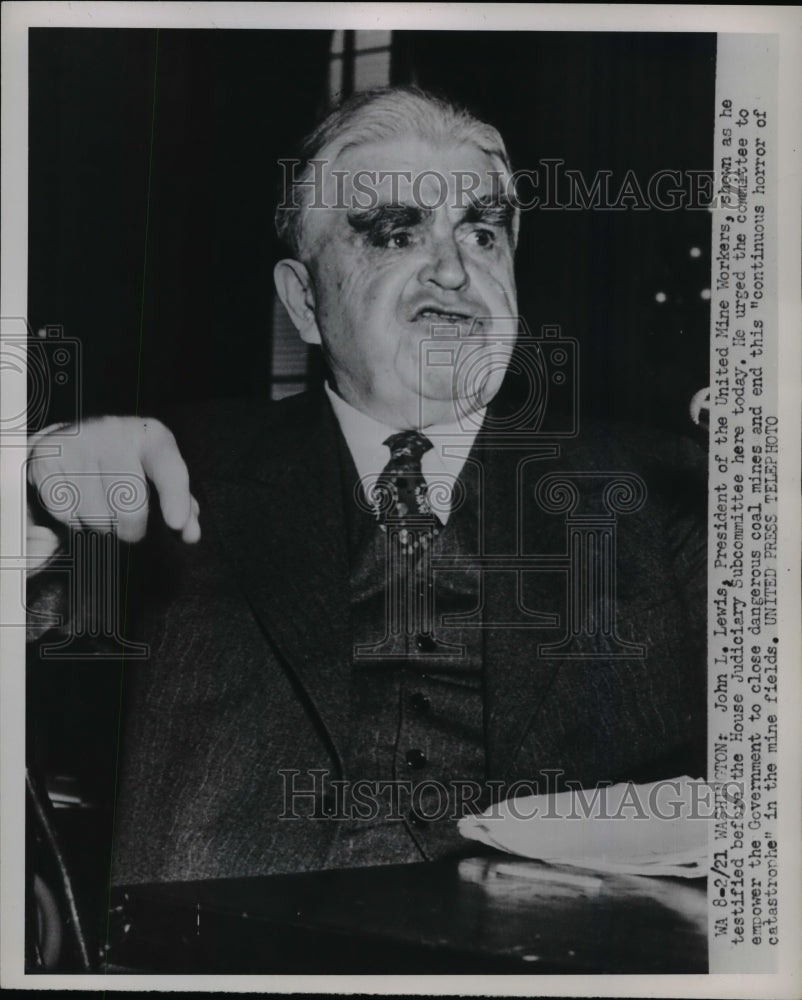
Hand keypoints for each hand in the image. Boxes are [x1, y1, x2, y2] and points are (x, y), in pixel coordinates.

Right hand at [28, 416, 200, 544]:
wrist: (71, 438)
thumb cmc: (126, 463)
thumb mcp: (157, 472)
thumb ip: (180, 504)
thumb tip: (190, 534)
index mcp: (149, 435)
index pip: (168, 468)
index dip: (175, 498)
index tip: (177, 525)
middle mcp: (113, 432)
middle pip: (130, 505)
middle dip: (133, 529)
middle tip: (131, 529)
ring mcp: (78, 443)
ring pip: (97, 516)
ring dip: (101, 525)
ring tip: (99, 506)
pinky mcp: (47, 458)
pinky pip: (66, 513)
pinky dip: (73, 520)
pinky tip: (77, 500)